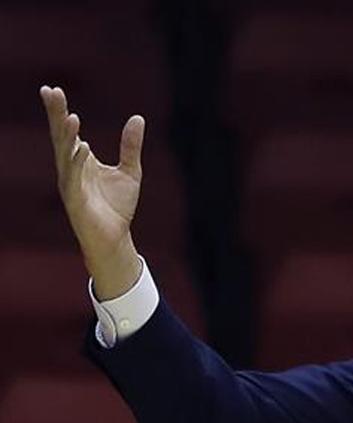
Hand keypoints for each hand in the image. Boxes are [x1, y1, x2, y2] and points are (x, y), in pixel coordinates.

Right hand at [40, 85, 145, 299]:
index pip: (67, 130)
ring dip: (67, 136)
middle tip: (50, 91)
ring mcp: (70, 184)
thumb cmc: (117, 207)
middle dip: (56, 114)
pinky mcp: (76, 200)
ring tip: (70, 116)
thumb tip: (138, 118)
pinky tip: (82, 147)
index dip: (59, 110)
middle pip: (61, 136)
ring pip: (65, 155)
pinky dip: (77, 162)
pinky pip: (74, 179)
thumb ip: (131, 146)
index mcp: (80, 160)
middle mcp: (70, 168)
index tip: (51, 89)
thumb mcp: (130, 171)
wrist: (116, 238)